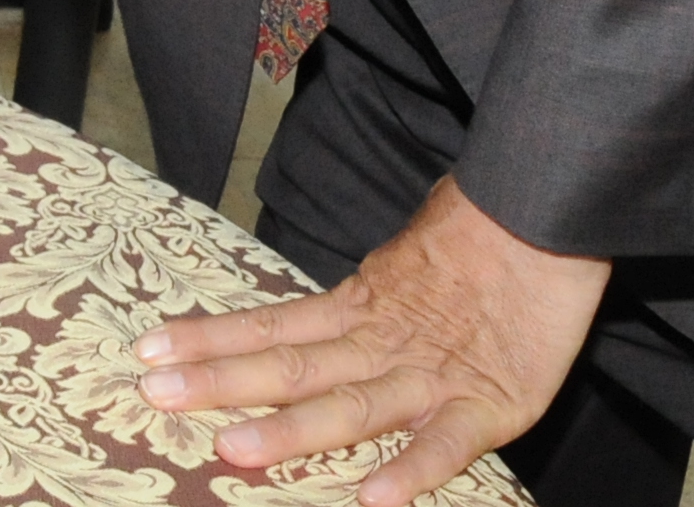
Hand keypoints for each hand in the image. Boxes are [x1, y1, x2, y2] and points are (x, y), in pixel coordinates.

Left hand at [135, 176, 607, 502]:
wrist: (546, 214)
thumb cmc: (475, 238)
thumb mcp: (399, 266)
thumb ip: (358, 300)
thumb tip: (310, 316)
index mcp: (358, 309)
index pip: (270, 325)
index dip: (209, 339)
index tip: (147, 349)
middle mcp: (382, 343)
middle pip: (291, 366)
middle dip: (221, 382)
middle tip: (155, 393)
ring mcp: (433, 374)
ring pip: (352, 406)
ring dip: (292, 430)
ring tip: (234, 448)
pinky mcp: (492, 403)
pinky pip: (446, 443)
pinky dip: (412, 469)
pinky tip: (374, 497)